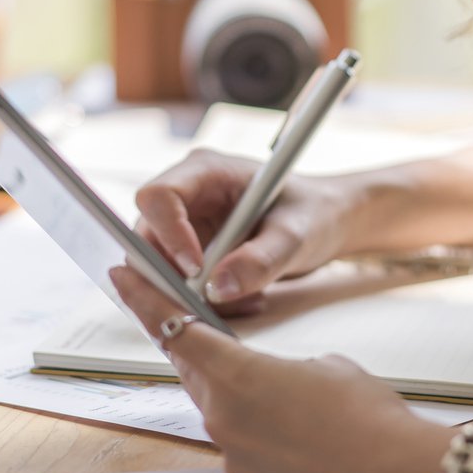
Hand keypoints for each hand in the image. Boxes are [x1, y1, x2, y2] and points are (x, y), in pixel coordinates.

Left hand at [110, 265, 446, 472]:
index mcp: (235, 375)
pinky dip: (256, 428)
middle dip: (192, 345)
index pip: (173, 328)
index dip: (144, 298)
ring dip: (232, 390)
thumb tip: (274, 380)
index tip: (121, 274)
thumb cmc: (367, 412)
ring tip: (276, 386)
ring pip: (218, 408)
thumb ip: (281, 364)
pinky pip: (240, 442)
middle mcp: (221, 417)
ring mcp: (233, 454)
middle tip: (191, 320)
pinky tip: (295, 428)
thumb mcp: (325, 364)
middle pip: (192, 369)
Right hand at [133, 148, 364, 312]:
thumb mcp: (295, 235)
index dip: (167, 234)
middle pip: (148, 236)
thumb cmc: (312, 212)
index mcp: (206, 171)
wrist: (324, 222)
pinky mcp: (192, 252)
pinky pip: (179, 283)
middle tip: (210, 302)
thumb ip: (260, 260)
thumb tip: (217, 288)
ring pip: (160, 267)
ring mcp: (186, 224)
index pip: (159, 196)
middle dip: (173, 275)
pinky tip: (247, 298)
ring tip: (247, 299)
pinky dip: (207, 301)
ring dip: (193, 294)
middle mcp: (188, 195)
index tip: (195, 270)